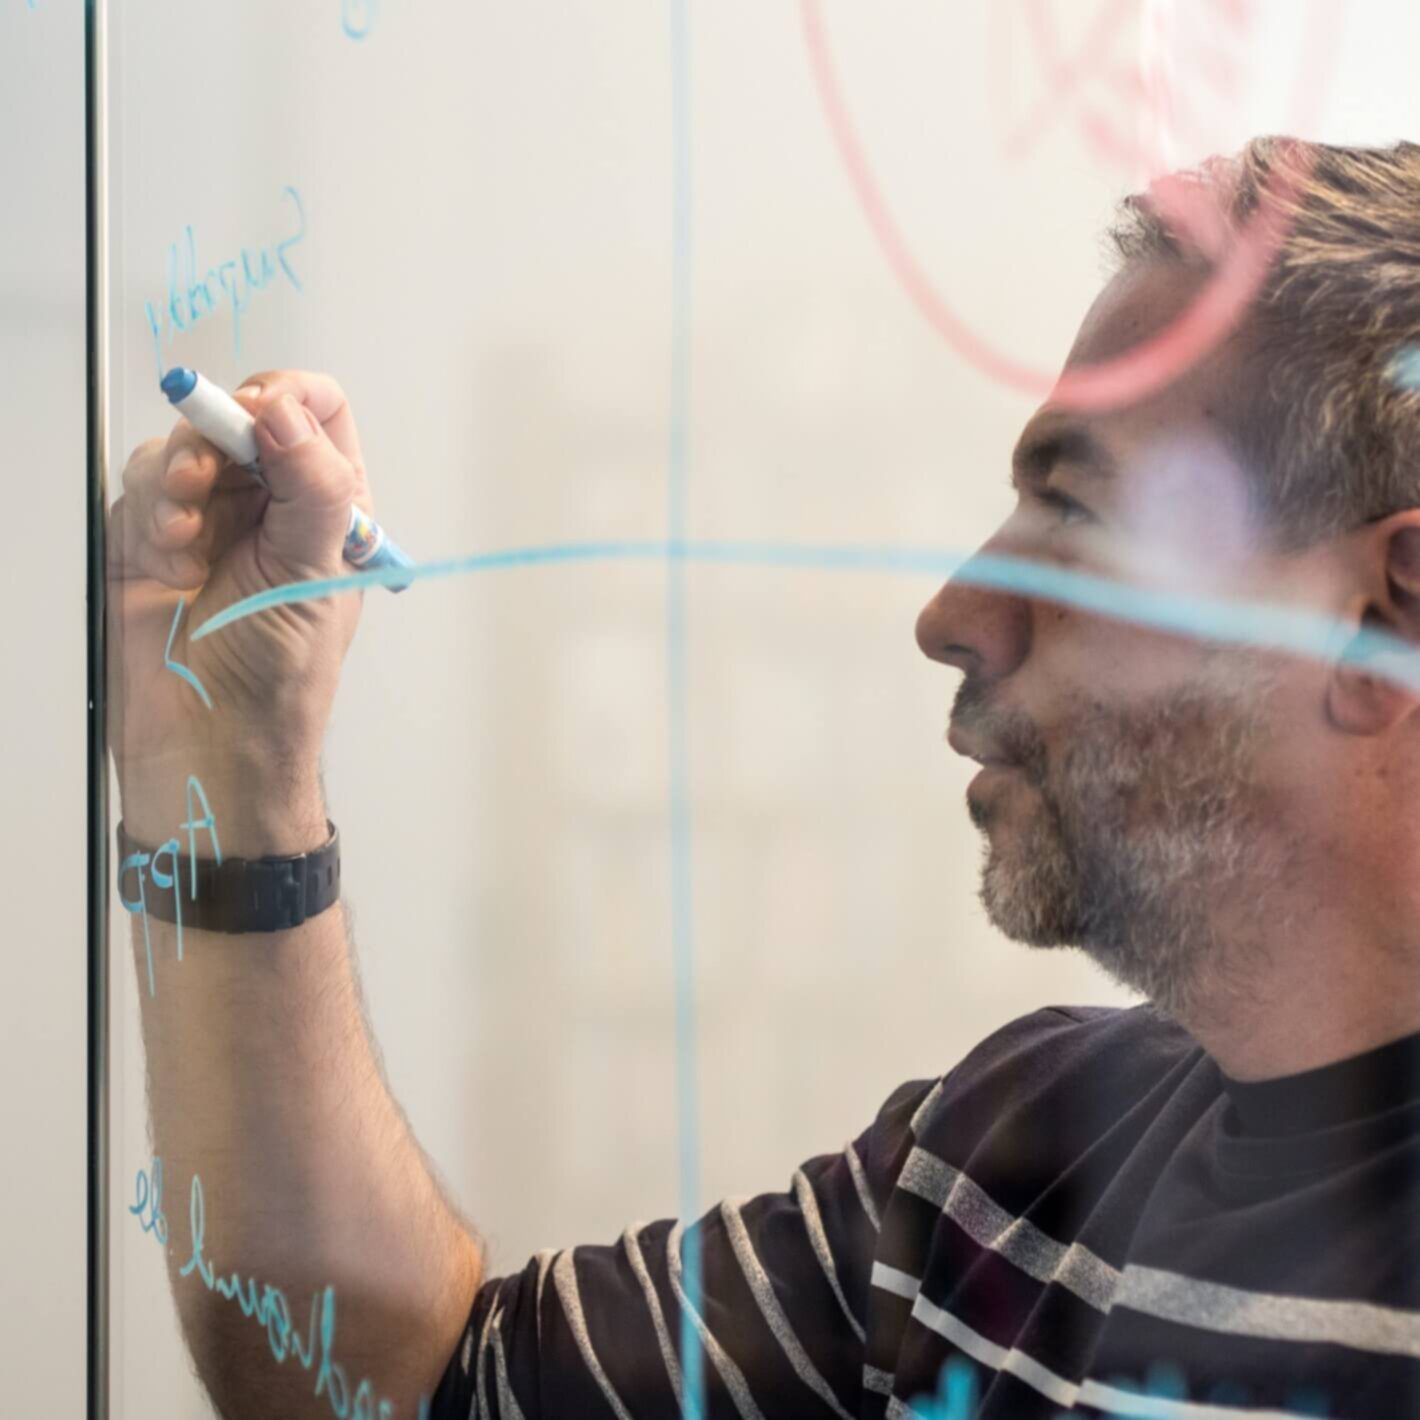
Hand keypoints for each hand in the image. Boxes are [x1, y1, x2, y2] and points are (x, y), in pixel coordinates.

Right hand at [109, 371, 368, 850]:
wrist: (208, 741)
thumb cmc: (278, 678)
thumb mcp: (315, 574)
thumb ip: (313, 488)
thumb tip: (288, 411)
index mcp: (329, 506)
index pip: (318, 411)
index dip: (288, 397)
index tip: (261, 414)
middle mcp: (271, 505)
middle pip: (241, 416)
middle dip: (219, 438)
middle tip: (207, 478)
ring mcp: (210, 517)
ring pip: (183, 447)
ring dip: (179, 483)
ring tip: (189, 540)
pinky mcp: (151, 536)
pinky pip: (142, 486)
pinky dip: (151, 515)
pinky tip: (169, 562)